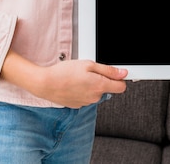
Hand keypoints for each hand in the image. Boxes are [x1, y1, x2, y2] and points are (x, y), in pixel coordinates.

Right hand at [1, 51, 127, 107]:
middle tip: (90, 70)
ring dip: (91, 84)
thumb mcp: (89, 64)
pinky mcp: (77, 105)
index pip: (121, 87)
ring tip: (79, 76)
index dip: (120, 78)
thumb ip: (108, 70)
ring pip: (95, 92)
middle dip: (102, 79)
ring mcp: (86, 103)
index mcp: (99, 86)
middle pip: (107, 88)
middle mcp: (94, 97)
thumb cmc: (65, 72)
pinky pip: (86, 96)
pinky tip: (73, 83)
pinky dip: (82, 89)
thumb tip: (123, 73)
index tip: (116, 73)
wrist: (46, 83)